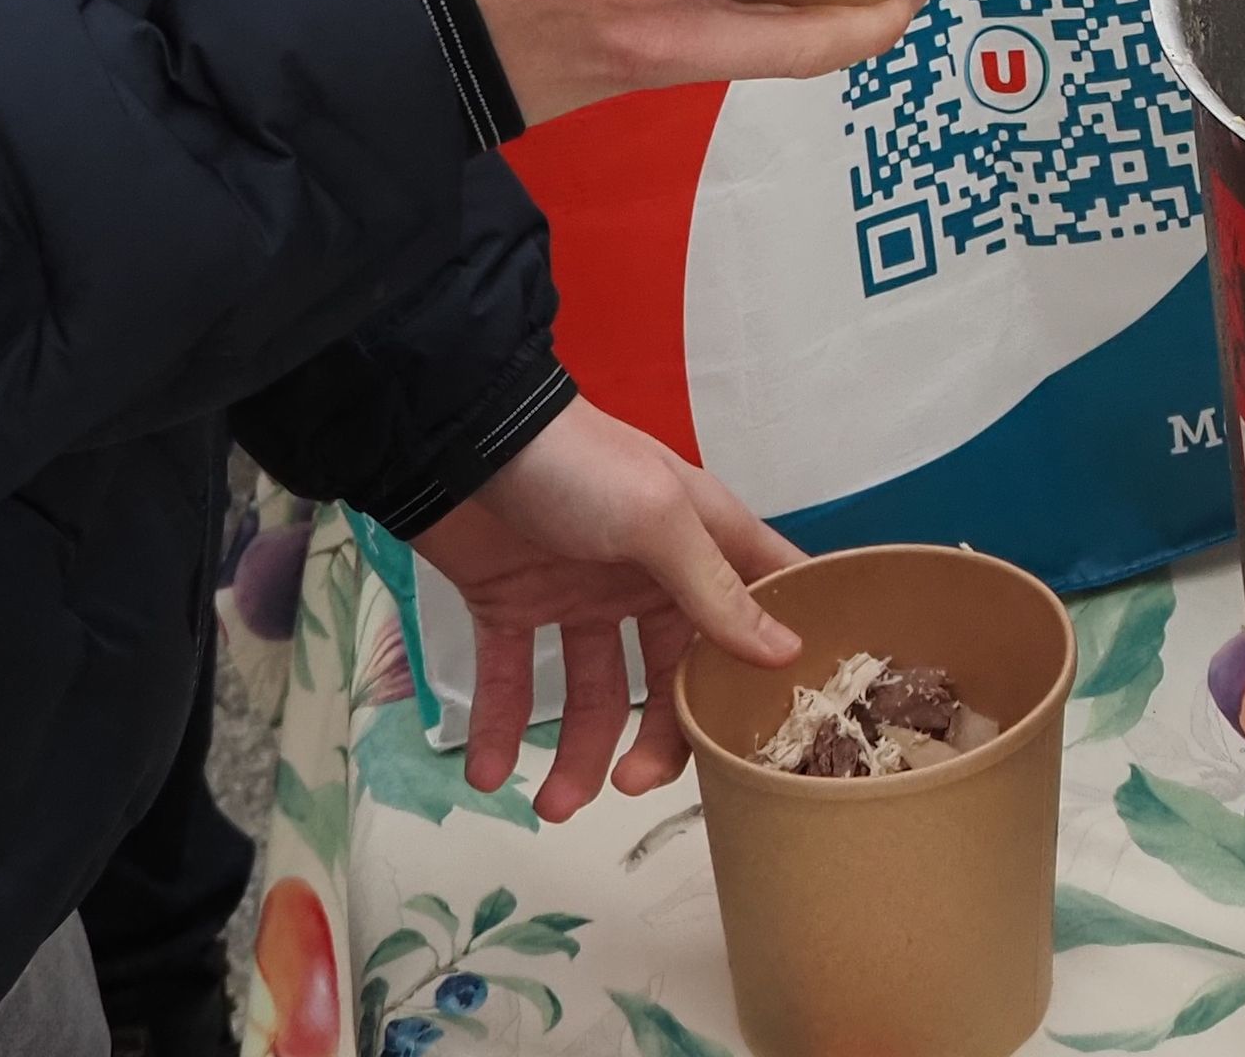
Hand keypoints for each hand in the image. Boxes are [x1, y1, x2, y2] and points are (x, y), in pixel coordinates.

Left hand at [408, 400, 802, 818]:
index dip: (779, 656)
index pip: (758, 602)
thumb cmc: (576, 467)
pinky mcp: (512, 606)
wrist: (457, 438)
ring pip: (595, 693)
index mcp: (696, 542)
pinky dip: (501, 729)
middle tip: (631, 787)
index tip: (787, 728)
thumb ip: (712, 589)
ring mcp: (578, 595)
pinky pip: (513, 682)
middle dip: (658, 739)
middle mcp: (645, 576)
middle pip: (673, 675)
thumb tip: (787, 653)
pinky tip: (489, 774)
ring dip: (578, 755)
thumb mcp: (656, 519)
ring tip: (551, 806)